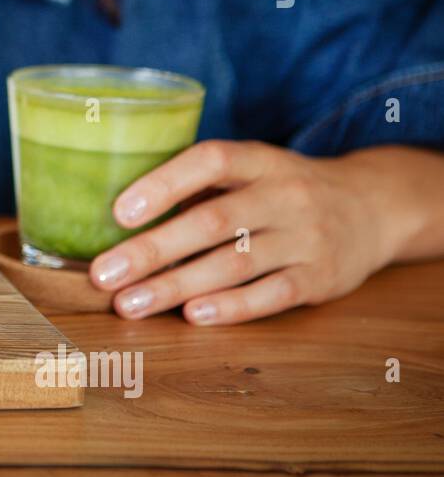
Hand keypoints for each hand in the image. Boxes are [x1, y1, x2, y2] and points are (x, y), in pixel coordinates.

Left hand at [87, 140, 404, 325]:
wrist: (373, 208)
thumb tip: (116, 218)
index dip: (164, 183)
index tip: (118, 212)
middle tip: (102, 274)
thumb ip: (198, 186)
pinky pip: (273, 294)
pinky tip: (193, 316)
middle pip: (213, 221)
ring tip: (129, 304)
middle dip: (152, 250)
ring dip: (176, 286)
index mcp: (260, 160)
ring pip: (235, 263)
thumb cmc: (280, 191)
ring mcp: (306, 237)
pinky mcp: (321, 278)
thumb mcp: (250, 171)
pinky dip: (232, 307)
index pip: (210, 162)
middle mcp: (285, 194)